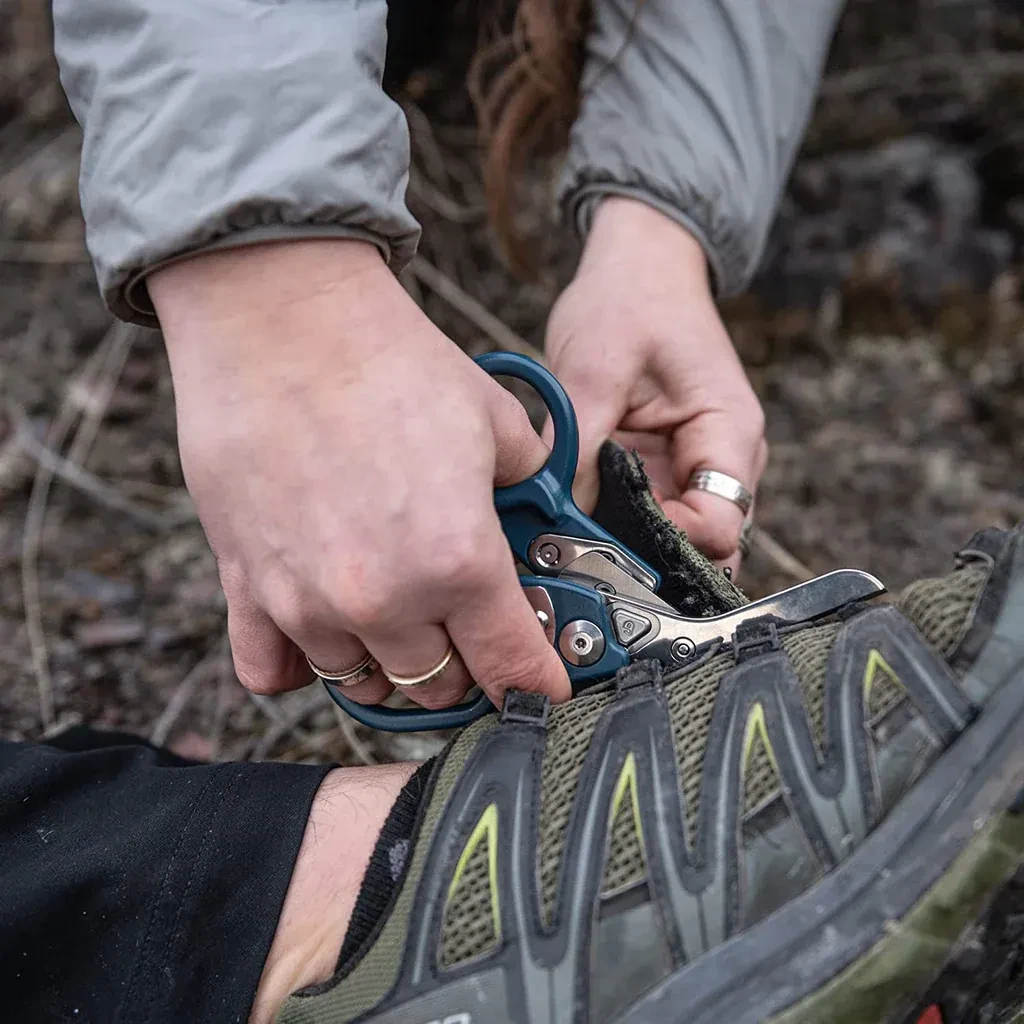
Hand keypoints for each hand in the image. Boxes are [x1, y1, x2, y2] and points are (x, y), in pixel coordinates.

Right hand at [149, 240, 569, 709]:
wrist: (277, 316)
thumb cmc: (386, 360)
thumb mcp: (494, 419)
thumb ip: (528, 483)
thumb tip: (537, 509)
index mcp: (457, 560)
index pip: (512, 667)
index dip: (537, 681)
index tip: (540, 684)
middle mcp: (381, 598)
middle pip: (437, 686)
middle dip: (465, 667)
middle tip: (468, 629)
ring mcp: (305, 601)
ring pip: (362, 682)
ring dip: (389, 662)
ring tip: (397, 617)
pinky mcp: (244, 584)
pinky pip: (268, 671)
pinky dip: (300, 666)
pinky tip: (321, 633)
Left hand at [545, 197, 766, 574]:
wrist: (639, 266)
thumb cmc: (631, 299)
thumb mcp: (595, 367)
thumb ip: (580, 445)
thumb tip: (559, 515)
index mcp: (729, 432)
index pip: (720, 526)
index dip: (669, 546)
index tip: (608, 541)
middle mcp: (722, 458)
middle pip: (702, 544)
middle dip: (648, 557)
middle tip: (587, 556)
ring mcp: (692, 465)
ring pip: (671, 536)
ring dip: (628, 542)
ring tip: (576, 538)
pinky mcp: (662, 465)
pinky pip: (646, 513)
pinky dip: (615, 522)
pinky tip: (578, 520)